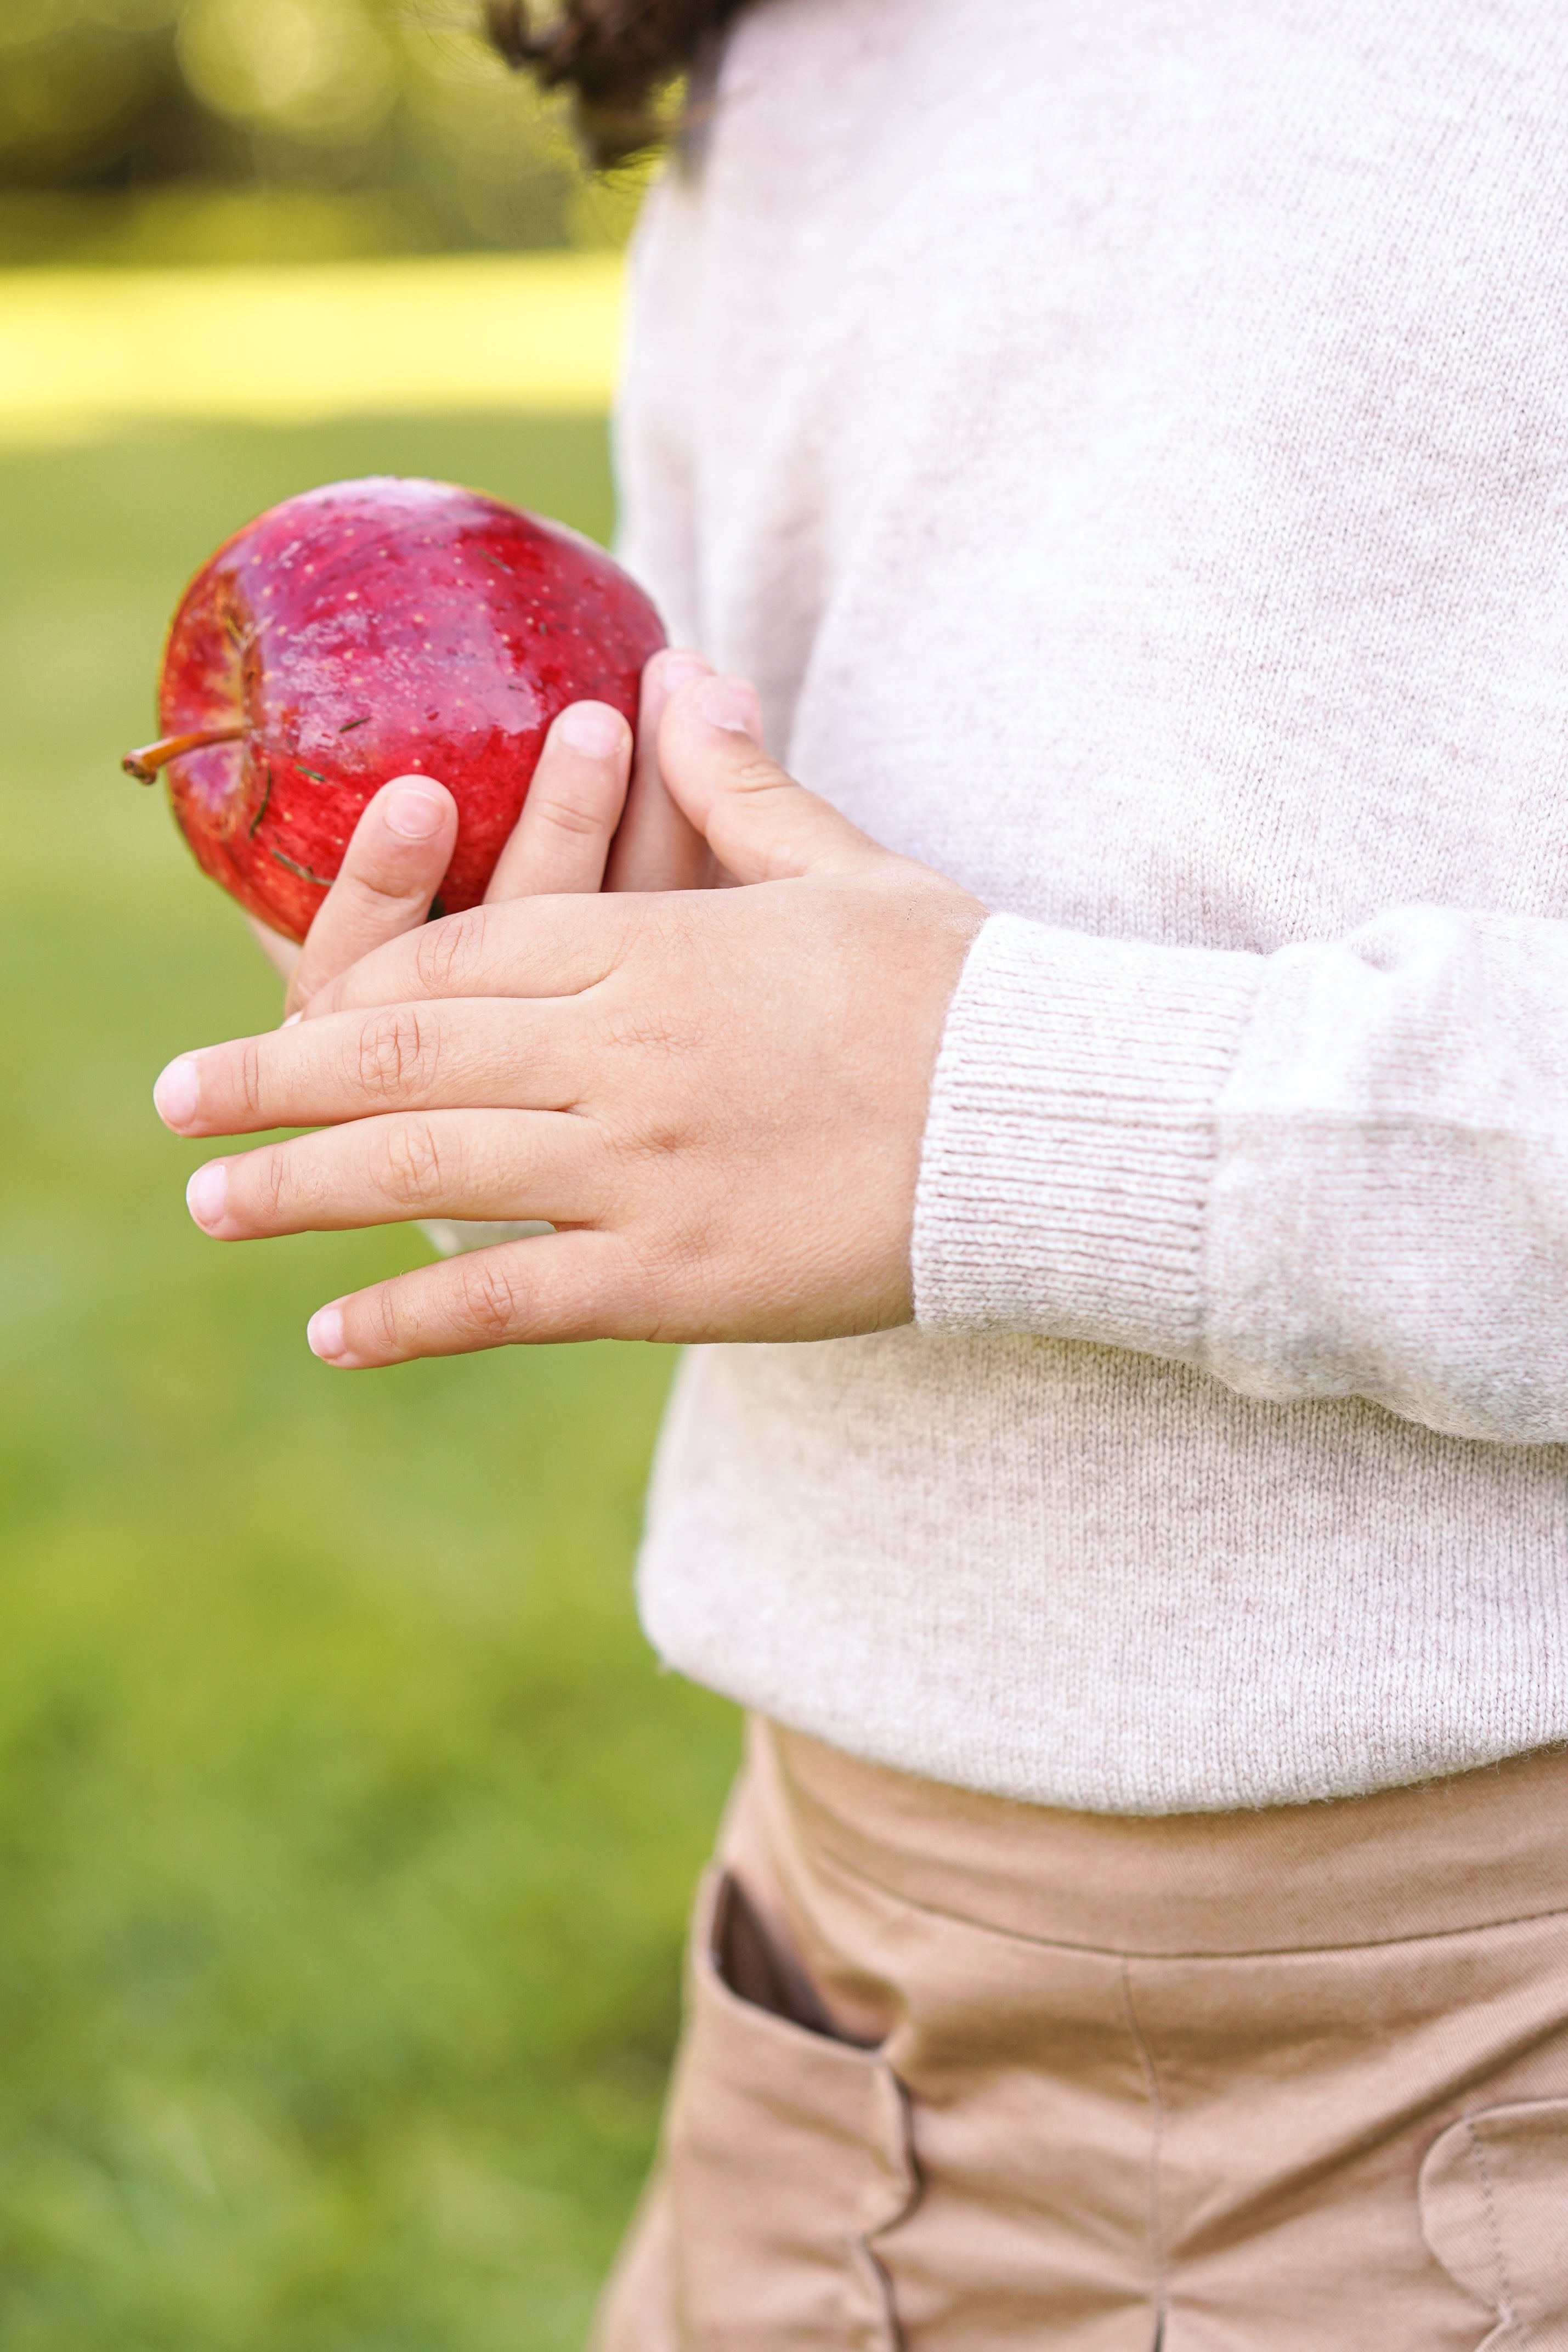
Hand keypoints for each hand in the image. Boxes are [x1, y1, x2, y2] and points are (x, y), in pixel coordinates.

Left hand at [154, 676, 986, 1364]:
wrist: (1055, 1120)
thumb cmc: (964, 986)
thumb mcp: (846, 871)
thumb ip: (741, 788)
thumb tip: (681, 677)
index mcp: (655, 947)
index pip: (461, 958)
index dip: (359, 986)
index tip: (292, 1009)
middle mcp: (620, 1051)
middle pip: (405, 1057)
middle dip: (275, 1077)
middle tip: (178, 1100)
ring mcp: (640, 1167)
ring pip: (427, 1168)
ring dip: (300, 1187)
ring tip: (211, 1203)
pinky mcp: (675, 1275)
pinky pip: (509, 1296)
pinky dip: (409, 1316)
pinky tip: (331, 1335)